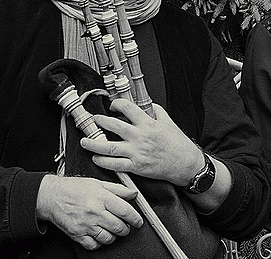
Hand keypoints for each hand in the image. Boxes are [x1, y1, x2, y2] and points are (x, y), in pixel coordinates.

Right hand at [36, 175, 143, 249]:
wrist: (51, 196)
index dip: (135, 218)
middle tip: (126, 226)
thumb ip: (118, 189)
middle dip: (126, 228)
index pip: (125, 210)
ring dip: (114, 236)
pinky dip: (100, 243)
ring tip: (114, 230)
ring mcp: (85, 225)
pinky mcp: (77, 234)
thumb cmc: (73, 188)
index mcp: (101, 198)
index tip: (138, 221)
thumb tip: (133, 193)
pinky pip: (94, 245)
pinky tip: (101, 235)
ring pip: (108, 237)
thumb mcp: (98, 183)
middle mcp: (94, 212)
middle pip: (118, 226)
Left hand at [80, 99, 204, 185]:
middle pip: (113, 126)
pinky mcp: (136, 166)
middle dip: (100, 121)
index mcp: (148, 124)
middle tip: (93, 120)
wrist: (185, 164)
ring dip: (94, 144)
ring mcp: (136, 152)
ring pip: (109, 147)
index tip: (113, 106)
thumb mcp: (169, 123)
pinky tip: (96, 159)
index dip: (117, 105)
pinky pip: (115, 164)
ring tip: (85, 141)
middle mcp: (140, 137)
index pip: (128, 108)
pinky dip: (103, 162)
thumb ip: (158, 112)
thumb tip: (149, 105)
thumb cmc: (178, 144)